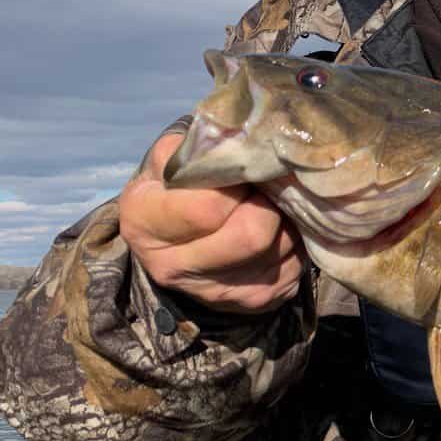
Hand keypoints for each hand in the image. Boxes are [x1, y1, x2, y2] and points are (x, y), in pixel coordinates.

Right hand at [118, 132, 305, 314]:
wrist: (179, 240)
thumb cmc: (177, 187)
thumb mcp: (172, 158)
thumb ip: (198, 147)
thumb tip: (241, 137)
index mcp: (144, 222)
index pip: (208, 208)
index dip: (237, 183)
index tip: (241, 170)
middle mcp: (173, 267)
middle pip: (250, 236)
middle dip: (268, 203)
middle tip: (265, 186)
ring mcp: (215, 292)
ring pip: (280, 250)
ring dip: (286, 221)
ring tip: (273, 204)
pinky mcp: (252, 303)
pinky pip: (294, 268)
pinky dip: (296, 243)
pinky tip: (280, 229)